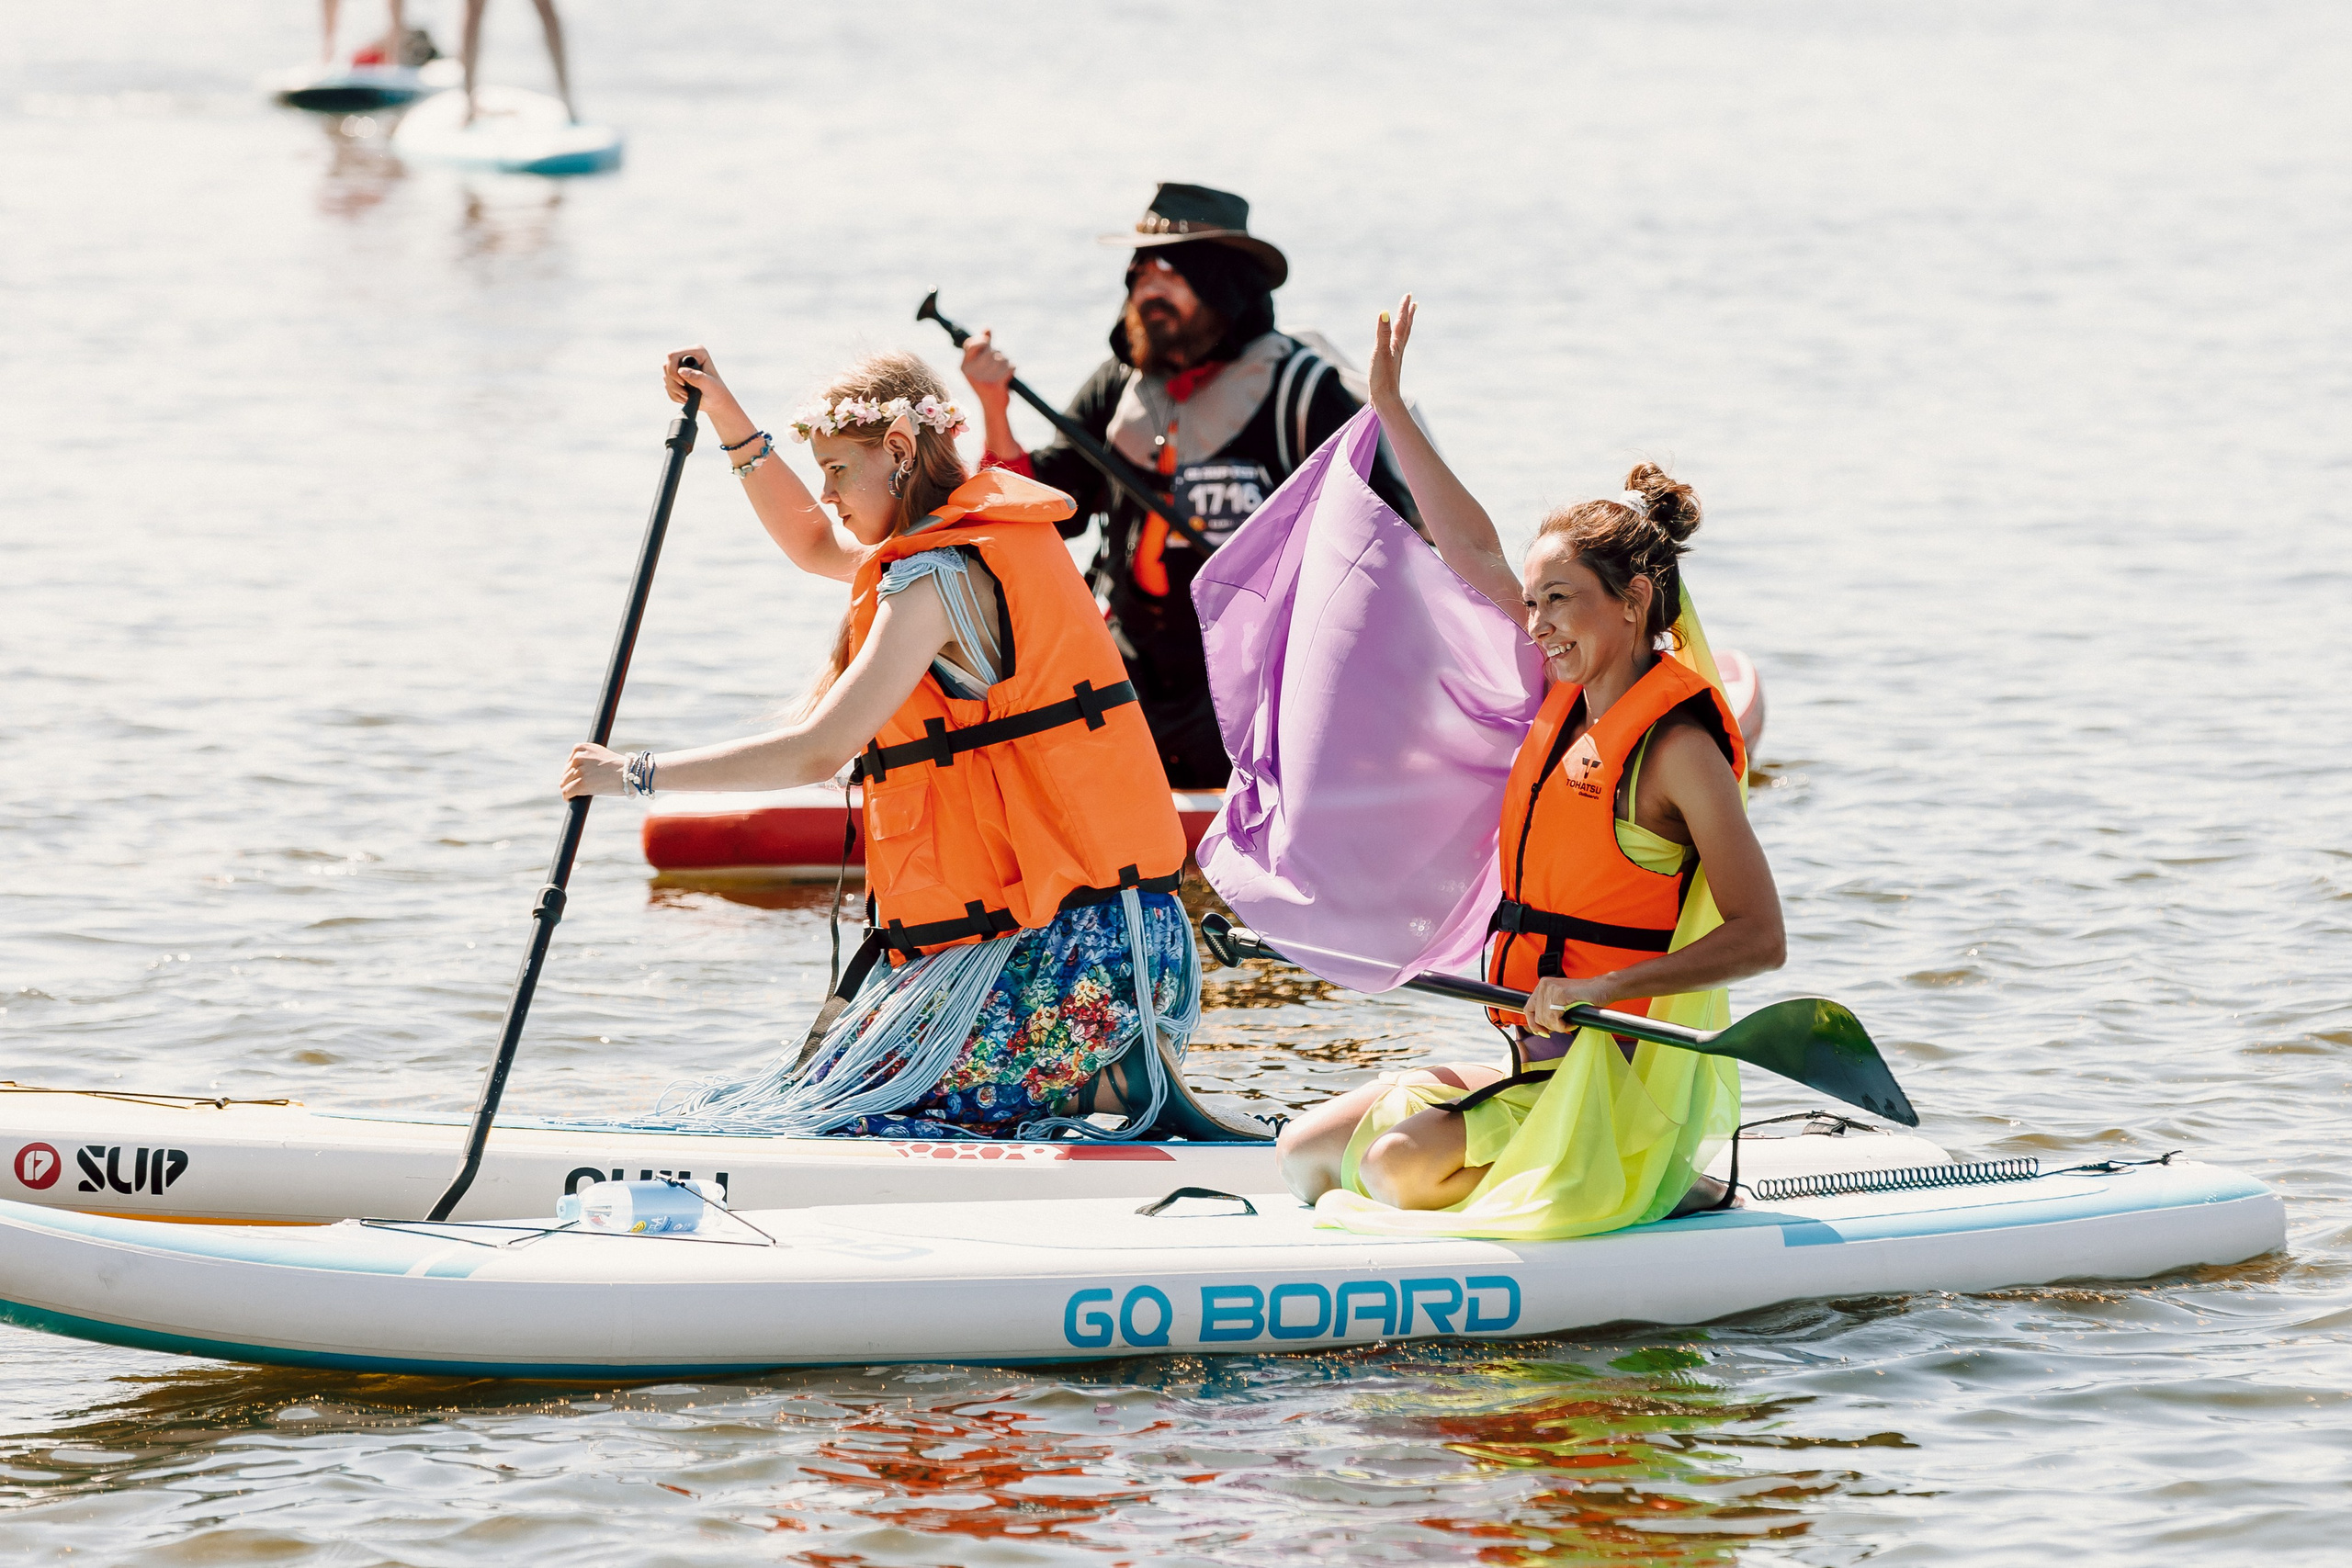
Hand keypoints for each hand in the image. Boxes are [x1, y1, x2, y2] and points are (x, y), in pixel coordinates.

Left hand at [561, 742, 627, 798]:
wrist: (630, 773)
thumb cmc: (620, 768)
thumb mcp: (601, 755)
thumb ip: (588, 759)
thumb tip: (577, 773)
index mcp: (582, 748)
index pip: (570, 761)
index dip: (572, 771)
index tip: (577, 778)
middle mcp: (578, 757)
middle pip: (566, 773)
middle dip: (570, 780)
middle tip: (576, 788)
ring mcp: (579, 770)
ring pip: (564, 782)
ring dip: (568, 789)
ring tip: (573, 794)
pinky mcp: (581, 784)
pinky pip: (567, 791)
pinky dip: (567, 796)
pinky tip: (569, 799)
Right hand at [663, 346, 748, 431]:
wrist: (715, 402)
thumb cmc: (717, 392)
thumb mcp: (710, 386)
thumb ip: (698, 378)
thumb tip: (681, 371)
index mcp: (697, 352)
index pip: (673, 355)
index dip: (673, 370)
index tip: (683, 383)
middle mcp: (687, 356)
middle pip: (666, 366)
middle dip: (674, 383)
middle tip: (686, 394)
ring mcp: (680, 366)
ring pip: (666, 376)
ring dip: (674, 390)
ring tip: (688, 396)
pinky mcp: (676, 376)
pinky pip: (666, 385)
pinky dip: (674, 394)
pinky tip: (686, 397)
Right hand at [959, 329, 1014, 410]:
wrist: (993, 408)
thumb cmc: (987, 383)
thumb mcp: (980, 365)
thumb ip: (983, 347)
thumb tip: (987, 329)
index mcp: (964, 367)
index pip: (971, 344)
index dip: (982, 341)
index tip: (987, 343)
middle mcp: (971, 372)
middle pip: (991, 351)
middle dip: (999, 355)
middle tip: (997, 367)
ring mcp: (983, 379)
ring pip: (1002, 359)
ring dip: (1006, 363)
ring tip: (1002, 374)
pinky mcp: (995, 385)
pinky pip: (1009, 367)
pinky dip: (1012, 370)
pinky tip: (1008, 377)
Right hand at [1367, 293, 1414, 415]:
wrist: (1385, 399)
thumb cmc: (1382, 377)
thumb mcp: (1380, 352)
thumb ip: (1381, 333)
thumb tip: (1384, 313)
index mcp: (1396, 344)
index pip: (1401, 322)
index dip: (1404, 308)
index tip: (1408, 295)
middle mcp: (1397, 349)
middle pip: (1405, 328)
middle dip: (1408, 314)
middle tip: (1413, 302)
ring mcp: (1394, 357)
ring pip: (1401, 337)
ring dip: (1404, 325)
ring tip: (1405, 318)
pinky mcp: (1389, 365)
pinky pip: (1395, 346)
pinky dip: (1395, 339)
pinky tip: (1392, 342)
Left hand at [1519, 973, 1615, 1036]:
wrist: (1602, 989)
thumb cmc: (1584, 998)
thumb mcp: (1560, 1002)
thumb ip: (1547, 1010)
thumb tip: (1537, 1029)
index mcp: (1542, 986)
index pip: (1529, 1009)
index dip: (1533, 1024)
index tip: (1543, 1032)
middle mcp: (1544, 985)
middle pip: (1538, 1017)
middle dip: (1551, 1026)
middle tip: (1564, 1025)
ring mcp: (1552, 988)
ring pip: (1546, 1019)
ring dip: (1559, 1026)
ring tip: (1570, 1023)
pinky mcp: (1561, 994)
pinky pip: (1555, 1018)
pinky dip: (1564, 1026)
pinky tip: (1572, 1022)